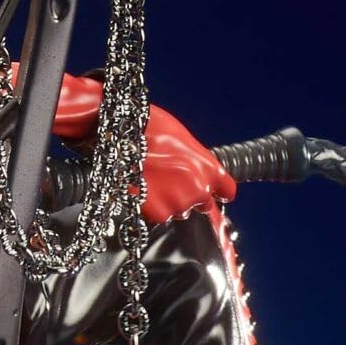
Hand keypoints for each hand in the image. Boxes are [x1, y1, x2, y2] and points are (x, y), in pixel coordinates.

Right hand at [55, 74, 235, 223]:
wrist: (118, 133)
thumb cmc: (148, 127)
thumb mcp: (181, 138)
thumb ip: (195, 160)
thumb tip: (193, 169)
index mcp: (209, 167)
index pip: (227, 190)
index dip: (219, 193)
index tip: (216, 195)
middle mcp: (199, 188)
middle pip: (203, 205)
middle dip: (190, 197)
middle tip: (170, 184)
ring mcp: (178, 203)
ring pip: (179, 212)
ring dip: (169, 203)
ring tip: (152, 183)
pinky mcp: (157, 213)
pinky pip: (159, 217)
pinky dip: (150, 208)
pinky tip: (141, 189)